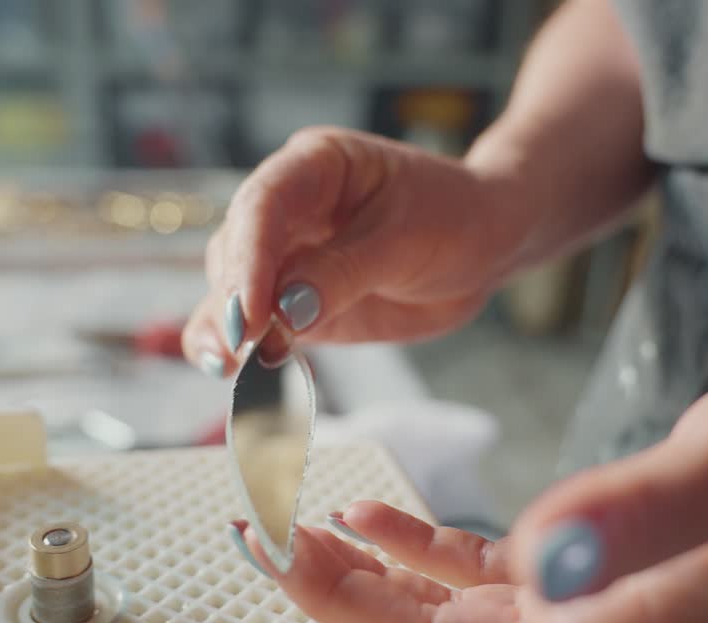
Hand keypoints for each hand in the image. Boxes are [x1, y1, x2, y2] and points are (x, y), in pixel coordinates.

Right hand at [180, 127, 528, 375]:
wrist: (482, 246)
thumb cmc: (452, 220)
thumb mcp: (406, 243)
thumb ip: (344, 274)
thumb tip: (285, 312)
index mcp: (316, 166)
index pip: (264, 204)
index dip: (250, 258)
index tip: (249, 311)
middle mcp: (289, 206)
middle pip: (238, 247)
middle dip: (233, 298)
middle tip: (241, 346)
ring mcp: (287, 255)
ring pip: (234, 287)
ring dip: (225, 327)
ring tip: (226, 365)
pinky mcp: (294, 302)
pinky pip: (257, 324)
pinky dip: (243, 348)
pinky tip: (230, 371)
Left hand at [228, 359, 707, 622]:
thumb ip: (644, 515)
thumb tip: (541, 562)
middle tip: (256, 563)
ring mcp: (585, 603)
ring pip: (443, 622)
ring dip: (364, 584)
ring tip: (293, 532)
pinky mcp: (586, 564)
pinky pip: (478, 579)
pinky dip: (416, 552)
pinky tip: (373, 514)